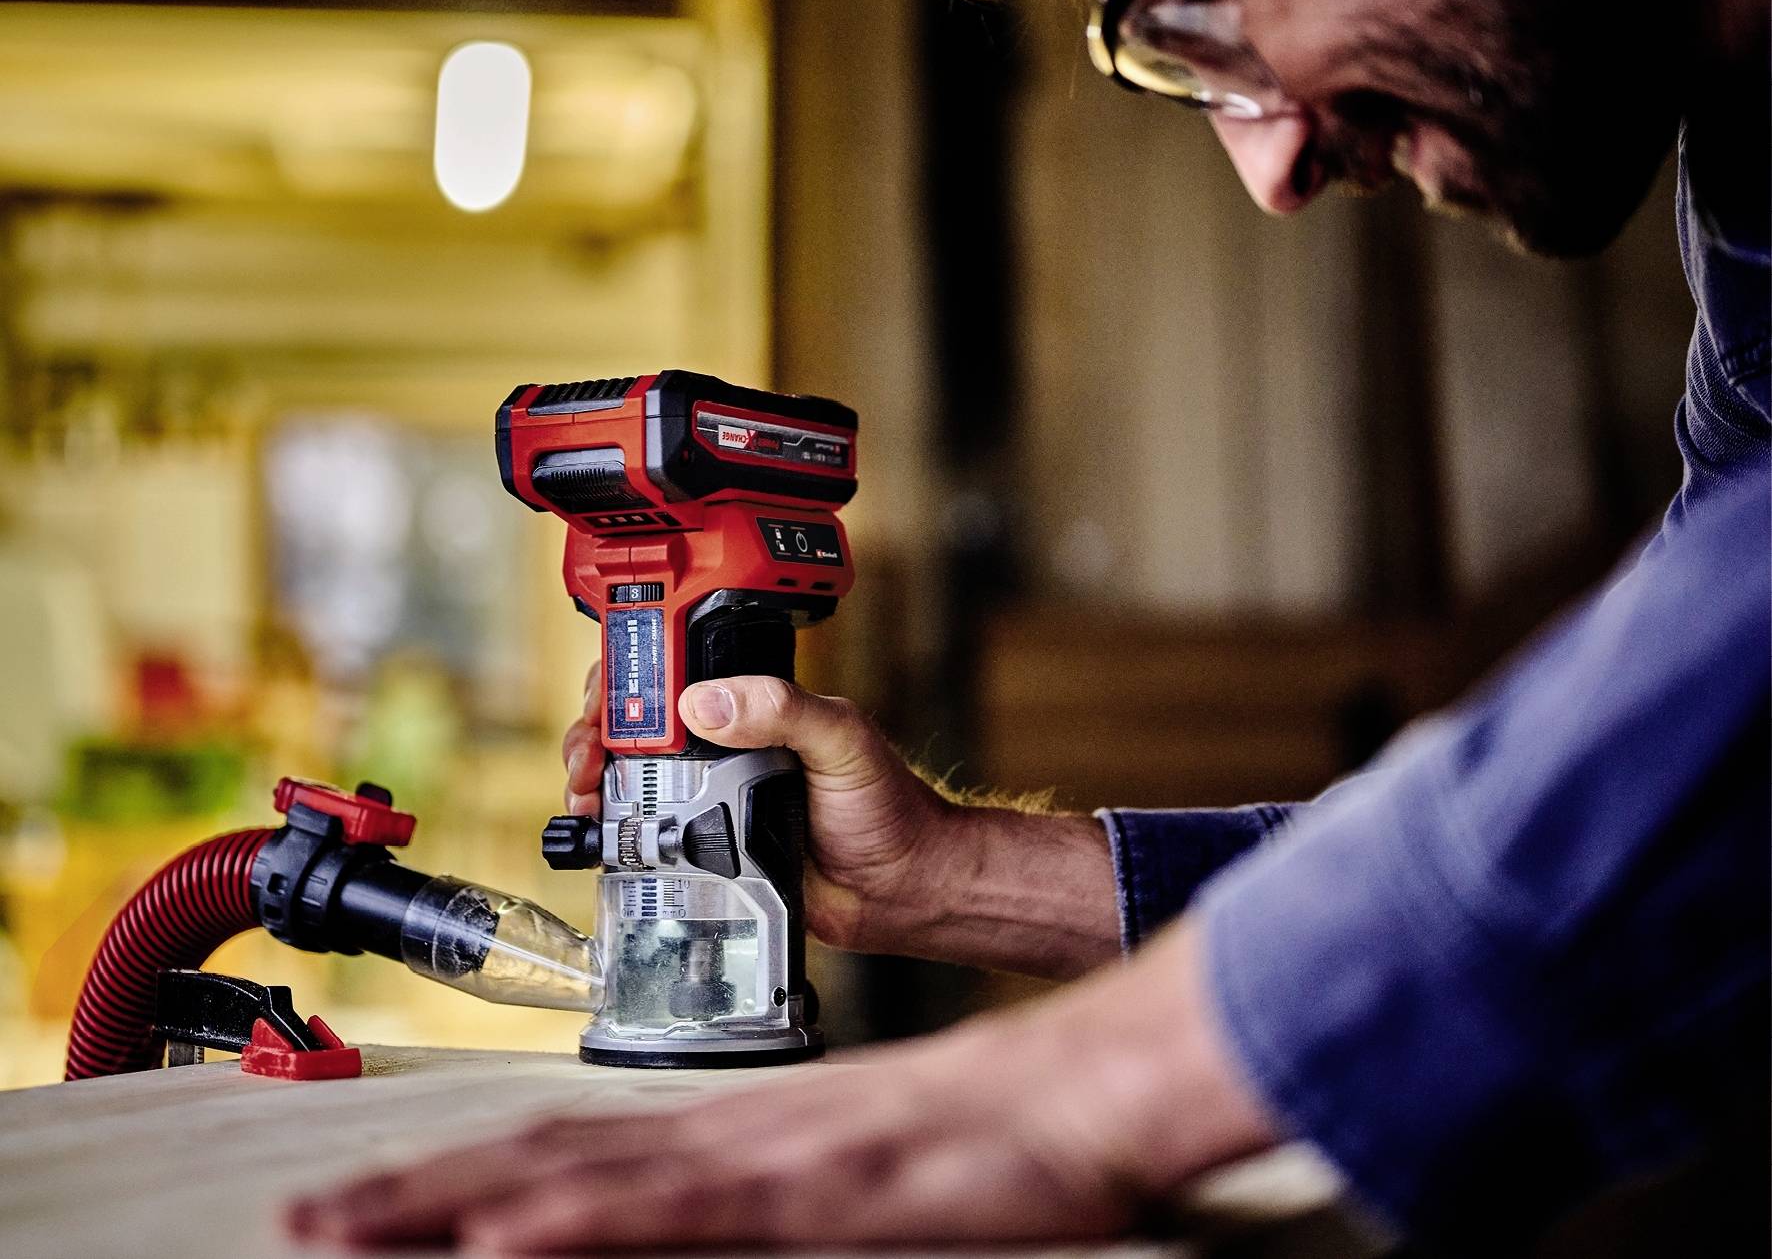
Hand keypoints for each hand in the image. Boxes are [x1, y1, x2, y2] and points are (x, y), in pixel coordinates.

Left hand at [284, 920, 1280, 1253]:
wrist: (1076, 1090)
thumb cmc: (977, 1136)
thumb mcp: (848, 1168)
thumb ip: (760, 1184)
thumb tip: (679, 1213)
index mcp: (732, 1127)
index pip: (569, 1146)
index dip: (456, 1176)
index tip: (365, 1202)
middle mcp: (728, 1132)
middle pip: (546, 1155)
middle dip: (415, 1194)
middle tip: (303, 1217)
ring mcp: (769, 1159)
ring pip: (589, 1180)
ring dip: (458, 1206)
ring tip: (352, 1230)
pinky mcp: (820, 1194)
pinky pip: (689, 1213)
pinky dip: (591, 1224)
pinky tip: (513, 1241)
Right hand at [560, 663, 955, 954]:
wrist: (899, 891)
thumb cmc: (888, 809)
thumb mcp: (842, 740)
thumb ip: (783, 710)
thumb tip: (706, 703)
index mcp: (755, 707)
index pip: (677, 671)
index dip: (632, 677)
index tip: (610, 698)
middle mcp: (725, 746)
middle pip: (636, 722)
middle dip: (596, 728)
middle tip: (588, 754)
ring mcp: (711, 797)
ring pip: (629, 774)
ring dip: (593, 776)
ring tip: (587, 792)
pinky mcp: (704, 847)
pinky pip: (645, 831)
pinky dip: (612, 828)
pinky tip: (601, 832)